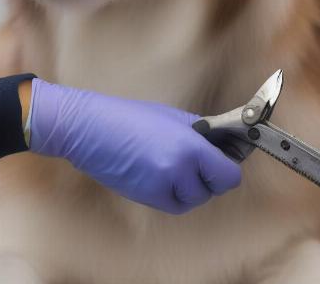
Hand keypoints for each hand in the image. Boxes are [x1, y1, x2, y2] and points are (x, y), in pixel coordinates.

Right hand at [28, 79, 240, 213]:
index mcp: (190, 145)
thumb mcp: (171, 116)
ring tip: (172, 164)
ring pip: (194, 198)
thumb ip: (200, 131)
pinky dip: (173, 193)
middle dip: (208, 176)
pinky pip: (174, 203)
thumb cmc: (128, 116)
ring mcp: (162, 186)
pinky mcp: (146, 198)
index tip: (223, 161)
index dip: (228, 168)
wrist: (90, 129)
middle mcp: (180, 170)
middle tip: (196, 159)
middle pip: (214, 189)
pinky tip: (159, 172)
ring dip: (189, 186)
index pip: (229, 175)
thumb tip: (223, 142)